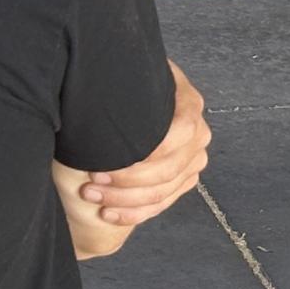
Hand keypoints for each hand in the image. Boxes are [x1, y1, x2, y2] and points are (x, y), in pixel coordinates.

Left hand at [78, 63, 209, 230]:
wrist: (138, 95)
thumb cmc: (130, 84)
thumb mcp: (132, 75)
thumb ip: (127, 82)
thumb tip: (105, 86)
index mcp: (190, 105)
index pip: (181, 133)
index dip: (143, 154)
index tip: (102, 161)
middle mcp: (198, 136)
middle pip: (168, 170)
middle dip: (126, 182)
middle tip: (91, 182)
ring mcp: (192, 161)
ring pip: (163, 192)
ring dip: (124, 201)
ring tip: (91, 195)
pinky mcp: (183, 181)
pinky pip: (161, 204)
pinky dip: (134, 213)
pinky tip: (107, 213)